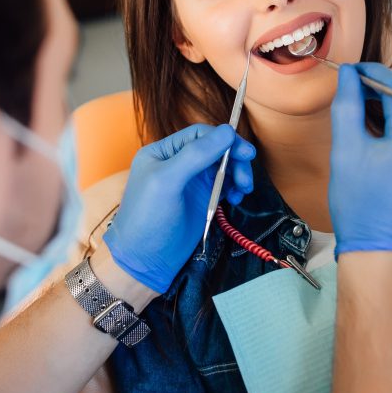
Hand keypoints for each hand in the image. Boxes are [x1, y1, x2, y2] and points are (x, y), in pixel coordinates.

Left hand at [104, 124, 255, 292]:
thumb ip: (195, 154)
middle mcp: (177, 163)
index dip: (224, 139)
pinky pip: (224, 185)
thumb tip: (227, 131)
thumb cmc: (147, 218)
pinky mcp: (201, 200)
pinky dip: (234, 188)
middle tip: (246, 177)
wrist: (144, 261)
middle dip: (234, 159)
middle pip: (215, 149)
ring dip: (237, 174)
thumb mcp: (167, 181)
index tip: (245, 152)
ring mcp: (191, 182)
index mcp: (163, 152)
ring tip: (243, 190)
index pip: (199, 134)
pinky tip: (236, 198)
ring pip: (223, 167)